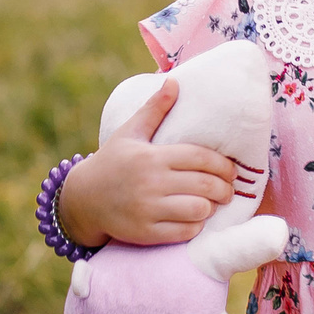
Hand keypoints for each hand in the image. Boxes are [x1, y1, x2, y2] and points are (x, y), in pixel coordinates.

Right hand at [54, 76, 239, 247]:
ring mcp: (148, 209)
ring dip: (211, 208)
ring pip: (198, 210)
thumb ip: (155, 109)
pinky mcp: (145, 232)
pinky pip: (184, 232)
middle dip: (225, 189)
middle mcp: (151, 182)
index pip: (200, 158)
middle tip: (228, 190)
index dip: (223, 165)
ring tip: (212, 204)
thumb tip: (174, 81)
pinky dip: (195, 226)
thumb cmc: (112, 161)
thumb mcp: (131, 132)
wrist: (83, 198)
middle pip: (205, 185)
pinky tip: (195, 219)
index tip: (231, 170)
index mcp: (152, 156)